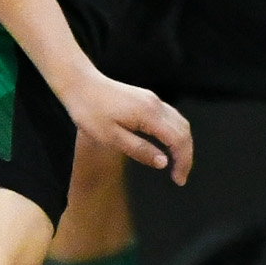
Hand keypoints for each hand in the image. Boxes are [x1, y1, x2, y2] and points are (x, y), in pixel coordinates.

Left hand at [59, 65, 192, 185]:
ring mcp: (152, 99)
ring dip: (182, 144)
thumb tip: (163, 163)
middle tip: (179, 177)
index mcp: (149, 114)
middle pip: (184, 131)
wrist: (79, 84)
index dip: (183, 162)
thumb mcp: (110, 137)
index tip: (178, 180)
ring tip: (176, 164)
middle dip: (186, 155)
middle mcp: (155, 104)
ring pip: (179, 122)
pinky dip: (175, 133)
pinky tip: (167, 146)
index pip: (178, 140)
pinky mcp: (146, 99)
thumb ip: (139, 150)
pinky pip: (170, 117)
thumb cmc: (90, 111)